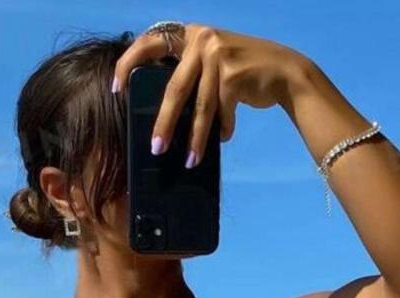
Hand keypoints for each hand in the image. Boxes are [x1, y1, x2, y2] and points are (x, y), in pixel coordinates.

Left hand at [112, 23, 308, 165]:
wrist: (284, 70)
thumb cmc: (242, 73)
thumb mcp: (211, 64)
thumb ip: (189, 74)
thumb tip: (161, 113)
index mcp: (189, 34)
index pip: (150, 42)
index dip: (128, 63)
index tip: (116, 88)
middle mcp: (201, 38)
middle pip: (173, 88)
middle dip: (164, 123)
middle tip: (156, 148)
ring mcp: (217, 53)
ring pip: (199, 106)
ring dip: (194, 138)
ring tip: (189, 161)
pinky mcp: (233, 72)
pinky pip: (221, 110)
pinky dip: (223, 127)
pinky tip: (224, 137)